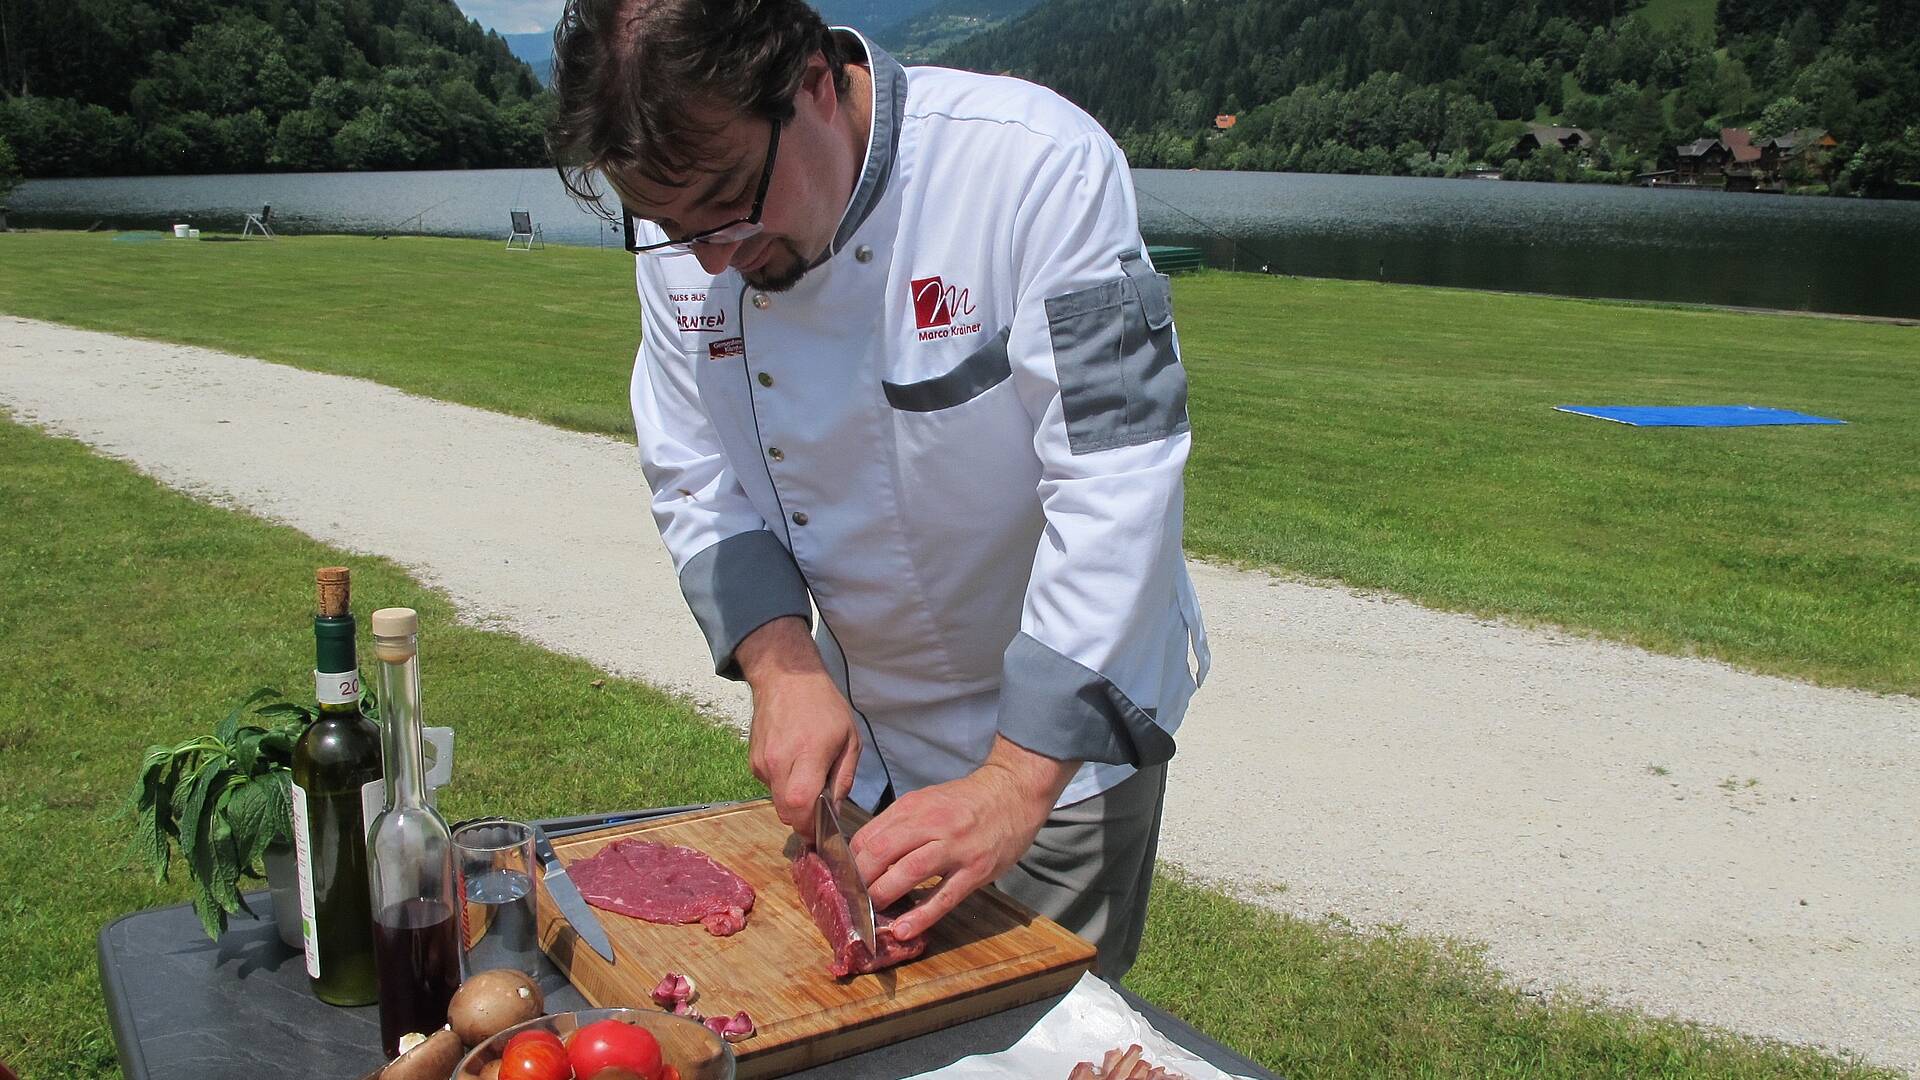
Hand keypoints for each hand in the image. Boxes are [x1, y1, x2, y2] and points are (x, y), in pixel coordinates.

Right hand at [737, 617, 859, 833]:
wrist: (785, 678)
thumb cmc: (824, 706)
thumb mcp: (850, 739)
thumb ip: (843, 779)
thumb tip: (835, 814)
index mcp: (807, 754)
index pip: (800, 805)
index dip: (810, 827)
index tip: (822, 835)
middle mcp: (779, 761)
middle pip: (786, 811)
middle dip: (803, 820)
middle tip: (819, 814)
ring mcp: (762, 762)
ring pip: (777, 801)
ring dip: (794, 801)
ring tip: (808, 777)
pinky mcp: (753, 762)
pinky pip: (770, 787)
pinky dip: (783, 785)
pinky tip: (793, 764)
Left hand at [850, 737, 1077, 938]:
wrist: (1013, 793)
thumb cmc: (966, 802)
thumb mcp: (927, 801)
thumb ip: (898, 825)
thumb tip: (864, 854)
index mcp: (913, 807)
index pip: (868, 835)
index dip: (849, 861)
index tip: (841, 880)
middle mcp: (931, 824)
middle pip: (881, 852)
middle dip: (859, 880)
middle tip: (849, 899)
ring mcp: (955, 848)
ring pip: (908, 873)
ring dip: (882, 896)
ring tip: (870, 913)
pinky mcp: (976, 870)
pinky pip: (943, 897)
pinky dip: (921, 916)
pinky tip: (903, 930)